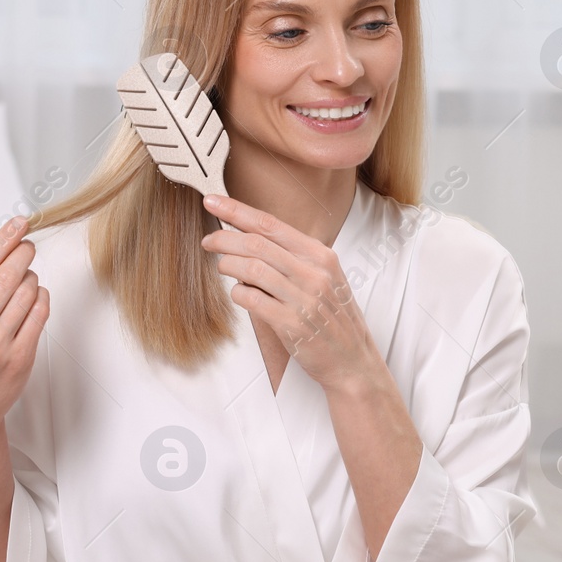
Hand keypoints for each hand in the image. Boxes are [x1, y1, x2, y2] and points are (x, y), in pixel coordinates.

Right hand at [0, 216, 49, 446]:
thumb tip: (2, 249)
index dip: (3, 240)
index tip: (20, 223)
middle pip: (6, 276)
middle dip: (23, 254)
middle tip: (29, 246)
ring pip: (26, 292)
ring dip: (31, 279)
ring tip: (26, 282)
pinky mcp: (19, 357)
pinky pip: (40, 314)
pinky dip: (41, 299)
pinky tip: (35, 299)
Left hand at [201, 193, 377, 392]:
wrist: (353, 360)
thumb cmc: (334, 317)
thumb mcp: (325, 277)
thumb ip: (294, 257)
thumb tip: (252, 236)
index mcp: (320, 255)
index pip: (270, 223)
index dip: (236, 210)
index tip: (212, 201)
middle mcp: (314, 272)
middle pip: (257, 243)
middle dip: (224, 238)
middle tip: (207, 241)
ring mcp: (304, 299)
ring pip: (251, 269)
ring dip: (228, 265)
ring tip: (221, 268)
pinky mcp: (292, 325)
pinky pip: (252, 300)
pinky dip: (238, 293)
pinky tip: (239, 294)